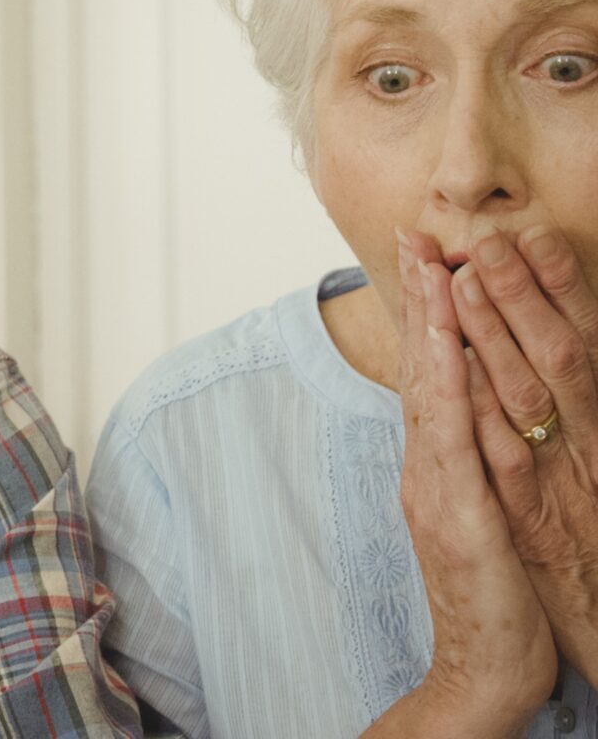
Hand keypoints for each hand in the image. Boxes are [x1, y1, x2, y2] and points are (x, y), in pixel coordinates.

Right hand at [382, 232, 554, 734]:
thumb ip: (466, 474)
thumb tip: (467, 429)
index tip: (426, 262)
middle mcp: (425, 470)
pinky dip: (446, 379)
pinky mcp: (457, 511)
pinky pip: (451, 432)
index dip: (428, 318)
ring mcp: (435, 488)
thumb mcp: (478, 524)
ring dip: (431, 322)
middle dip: (422, 300)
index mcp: (432, 471)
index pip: (429, 381)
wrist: (482, 674)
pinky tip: (448, 341)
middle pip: (422, 371)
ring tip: (431, 264)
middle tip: (418, 237)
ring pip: (433, 390)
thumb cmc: (494, 604)